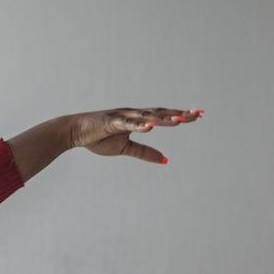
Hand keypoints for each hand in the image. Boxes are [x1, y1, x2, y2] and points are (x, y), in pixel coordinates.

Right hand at [68, 107, 202, 163]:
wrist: (75, 131)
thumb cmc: (98, 138)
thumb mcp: (125, 149)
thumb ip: (146, 153)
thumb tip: (166, 160)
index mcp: (138, 119)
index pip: (164, 116)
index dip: (181, 115)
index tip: (198, 114)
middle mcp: (134, 114)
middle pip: (161, 113)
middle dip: (179, 114)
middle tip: (198, 114)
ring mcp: (123, 116)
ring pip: (147, 116)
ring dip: (164, 118)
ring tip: (180, 120)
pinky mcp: (110, 122)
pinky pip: (127, 123)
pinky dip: (139, 124)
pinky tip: (151, 126)